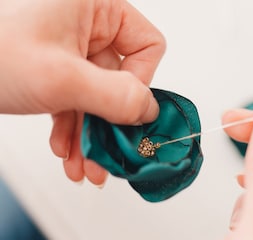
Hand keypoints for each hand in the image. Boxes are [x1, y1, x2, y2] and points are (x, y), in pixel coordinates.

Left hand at [0, 0, 164, 184]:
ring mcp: (72, 51)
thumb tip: (149, 110)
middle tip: (108, 154)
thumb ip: (114, 96)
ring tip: (85, 165)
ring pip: (97, 99)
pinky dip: (72, 131)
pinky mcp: (57, 71)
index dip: (140, 83)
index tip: (125, 113)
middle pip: (120, 82)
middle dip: (109, 124)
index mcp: (96, 7)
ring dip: (91, 136)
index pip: (146, 46)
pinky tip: (66, 152)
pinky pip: (77, 103)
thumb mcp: (60, 78)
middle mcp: (88, 27)